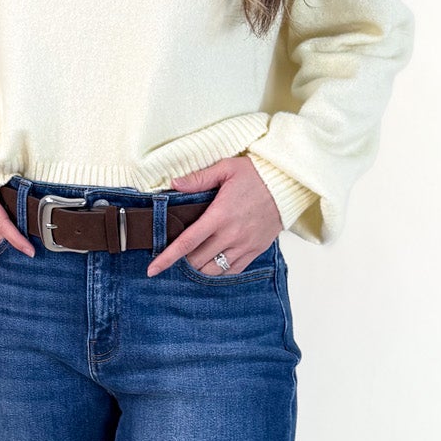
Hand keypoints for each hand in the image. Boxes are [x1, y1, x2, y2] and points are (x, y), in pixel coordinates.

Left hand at [145, 156, 280, 276]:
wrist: (287, 185)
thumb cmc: (257, 175)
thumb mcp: (225, 168)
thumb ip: (198, 178)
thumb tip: (174, 184)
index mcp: (219, 216)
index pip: (187, 242)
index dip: (167, 258)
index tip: (152, 269)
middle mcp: (231, 235)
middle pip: (197, 261)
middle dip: (181, 262)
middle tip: (174, 257)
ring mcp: (244, 246)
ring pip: (214, 271)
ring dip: (199, 269)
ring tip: (192, 261)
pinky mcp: (255, 251)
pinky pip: (233, 271)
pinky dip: (219, 271)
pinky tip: (212, 264)